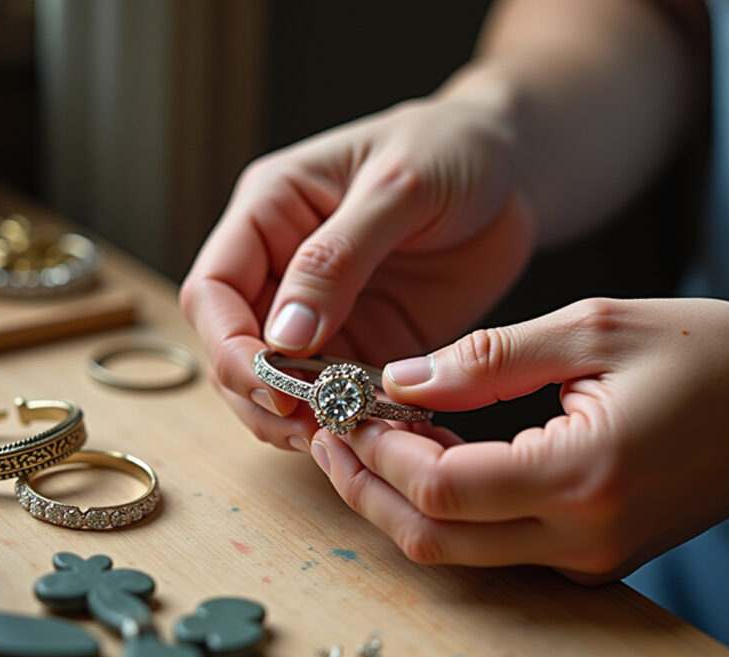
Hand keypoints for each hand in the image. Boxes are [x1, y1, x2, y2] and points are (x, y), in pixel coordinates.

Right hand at [180, 96, 533, 450]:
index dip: (229, 344)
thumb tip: (282, 336)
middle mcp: (283, 267)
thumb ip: (337, 257)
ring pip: (281, 385)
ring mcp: (325, 313)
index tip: (269, 383)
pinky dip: (350, 420)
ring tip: (341, 436)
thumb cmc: (451, 147)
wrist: (515, 168)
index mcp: (271, 211)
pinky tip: (374, 435)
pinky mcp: (368, 344)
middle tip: (308, 425)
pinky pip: (342, 395)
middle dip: (259, 395)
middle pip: (235, 350)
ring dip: (300, 417)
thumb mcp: (397, 186)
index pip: (213, 290)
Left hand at [312, 298, 728, 582]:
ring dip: (399, 499)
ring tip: (361, 435)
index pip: (442, 487)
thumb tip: (400, 377)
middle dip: (366, 486)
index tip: (344, 404)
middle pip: (434, 539)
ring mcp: (587, 559)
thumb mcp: (595, 328)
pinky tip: (426, 450)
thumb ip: (490, 356)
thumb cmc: (714, 356)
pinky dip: (446, 505)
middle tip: (327, 429)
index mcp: (582, 476)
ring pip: (458, 552)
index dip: (378, 451)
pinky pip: (494, 544)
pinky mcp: (591, 557)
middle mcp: (580, 539)